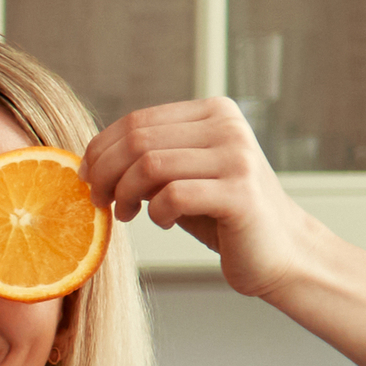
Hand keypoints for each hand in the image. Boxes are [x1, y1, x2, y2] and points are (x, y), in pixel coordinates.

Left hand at [83, 98, 333, 300]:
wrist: (278, 252)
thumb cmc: (221, 216)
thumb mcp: (181, 175)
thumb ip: (148, 158)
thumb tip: (91, 158)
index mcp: (214, 113)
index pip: (138, 121)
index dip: (101, 150)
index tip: (87, 178)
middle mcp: (229, 127)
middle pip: (138, 141)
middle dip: (105, 174)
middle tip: (99, 201)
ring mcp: (238, 158)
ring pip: (150, 165)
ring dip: (124, 194)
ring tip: (126, 214)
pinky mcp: (240, 194)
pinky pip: (172, 195)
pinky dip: (155, 212)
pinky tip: (161, 221)